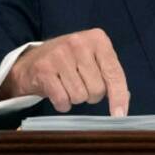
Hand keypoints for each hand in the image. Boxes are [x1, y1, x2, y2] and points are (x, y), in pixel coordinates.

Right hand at [4, 28, 129, 115]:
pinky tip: (58, 93)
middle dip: (91, 95)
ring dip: (75, 98)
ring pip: (80, 96)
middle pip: (97, 89)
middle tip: (81, 85)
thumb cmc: (69, 62)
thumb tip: (123, 103)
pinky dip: (62, 104)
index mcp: (97, 39)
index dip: (119, 97)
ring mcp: (60, 55)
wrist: (31, 61)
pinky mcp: (44, 69)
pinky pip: (62, 100)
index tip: (120, 115)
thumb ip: (110, 75)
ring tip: (67, 86)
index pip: (114, 73)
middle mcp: (79, 43)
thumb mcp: (93, 59)